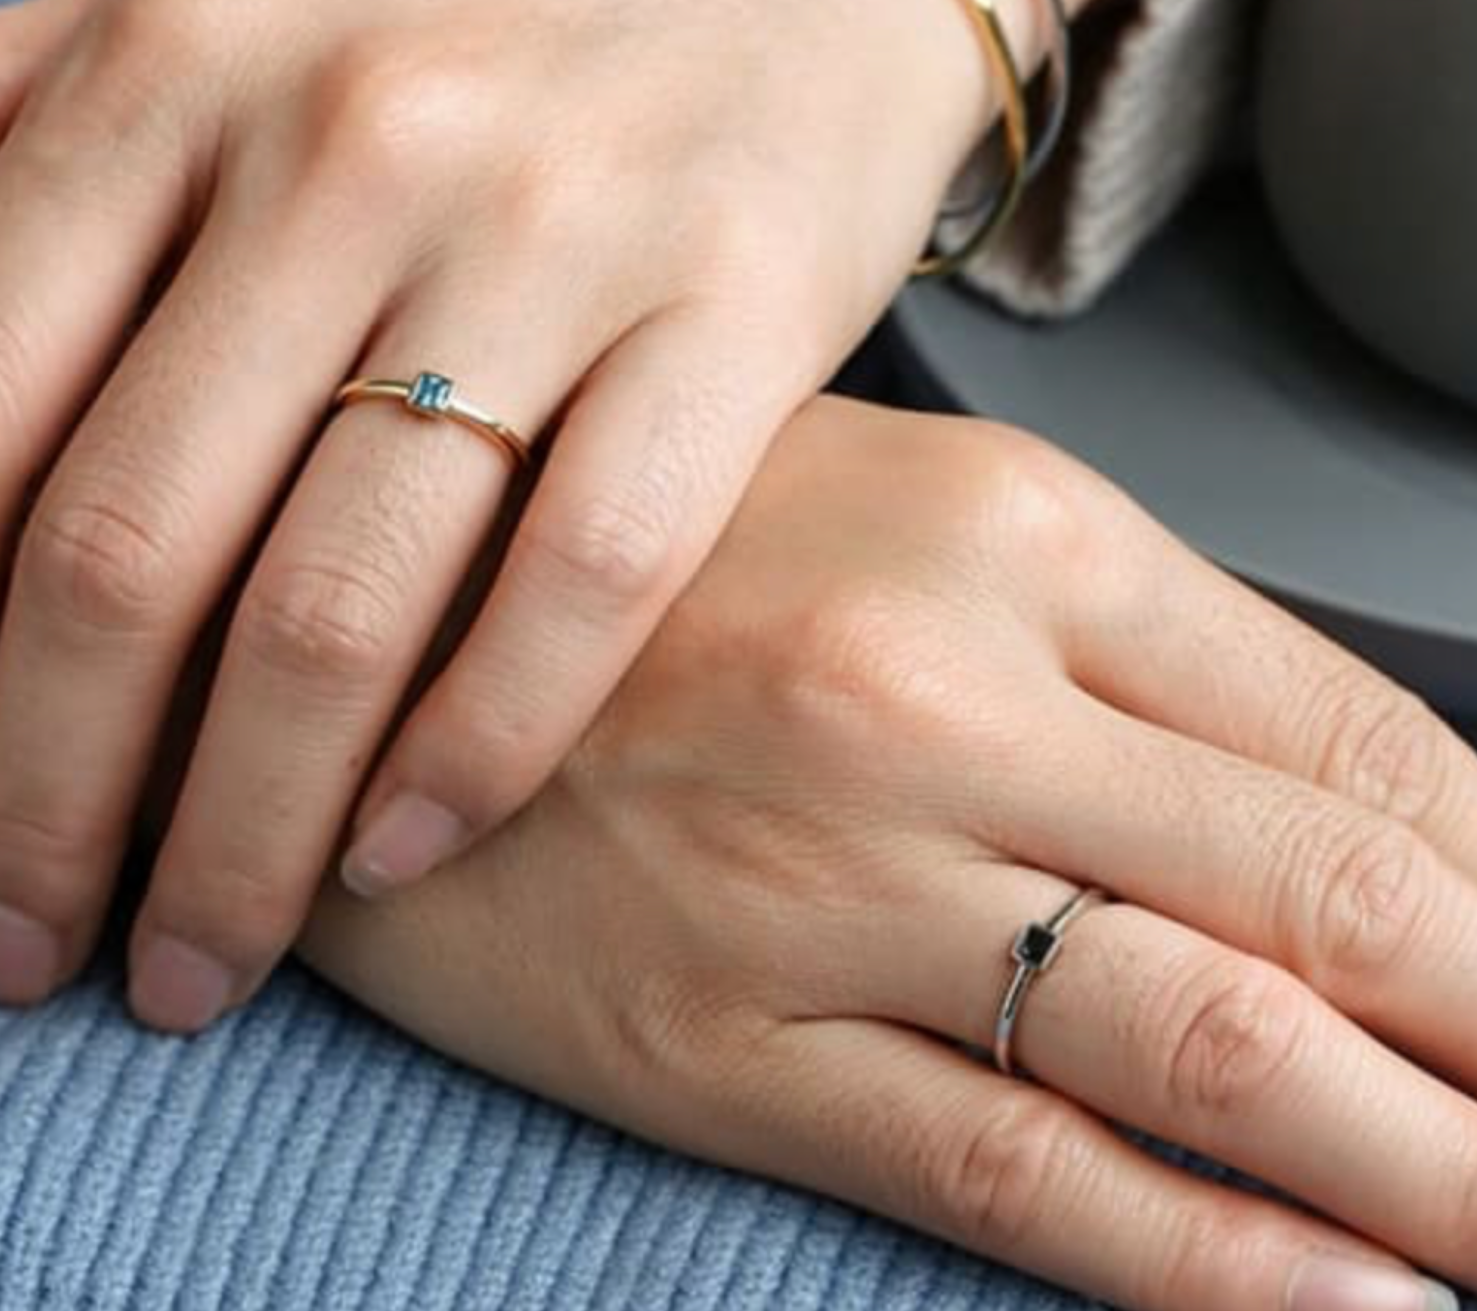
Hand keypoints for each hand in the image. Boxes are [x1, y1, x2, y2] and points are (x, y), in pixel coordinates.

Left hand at [0, 0, 1125, 1028]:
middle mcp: (356, 142)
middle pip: (138, 548)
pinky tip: (404, 849)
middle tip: (35, 950)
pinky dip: (477, 750)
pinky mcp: (738, 311)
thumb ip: (20, 138)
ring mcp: (560, 230)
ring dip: (242, 832)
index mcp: (186, 64)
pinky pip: (586, 579)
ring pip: (347, 601)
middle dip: (47, 802)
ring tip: (198, 955)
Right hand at [295, 396, 1476, 1310]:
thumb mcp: (914, 516)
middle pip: (1339, 898)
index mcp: (1015, 539)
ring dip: (1427, 1175)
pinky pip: (1015, 1168)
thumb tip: (1363, 799)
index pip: (1365, 732)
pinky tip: (1341, 1308)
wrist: (376, 627)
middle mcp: (945, 697)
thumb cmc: (654, 555)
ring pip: (1209, 1050)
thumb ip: (1134, 654)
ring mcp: (835, 878)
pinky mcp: (726, 1036)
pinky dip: (1210, 1264)